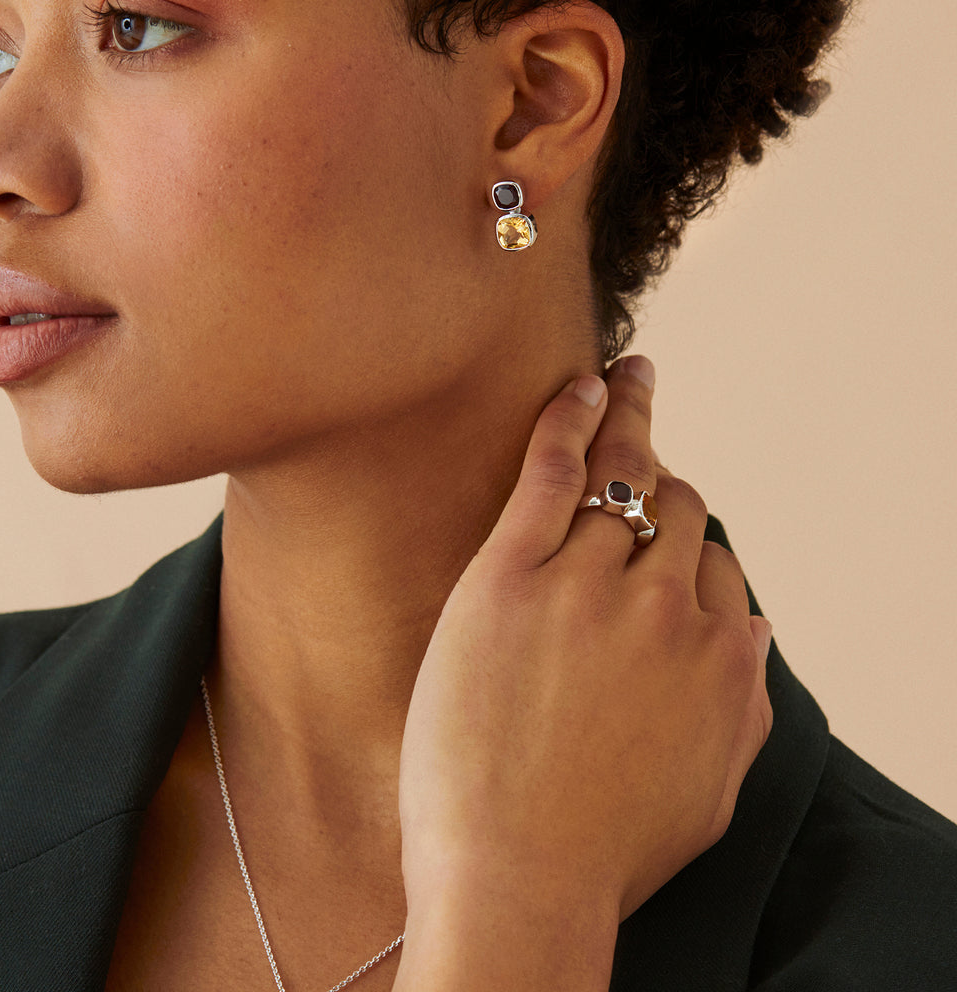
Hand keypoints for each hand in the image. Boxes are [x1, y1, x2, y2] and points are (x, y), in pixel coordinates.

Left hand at [393, 358, 772, 991]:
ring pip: (624, 481)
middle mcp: (665, 606)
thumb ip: (743, 702)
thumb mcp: (709, 788)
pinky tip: (583, 383)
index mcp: (717, 653)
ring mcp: (588, 585)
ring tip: (627, 379)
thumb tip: (751, 626)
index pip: (713, 559)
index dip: (686, 540)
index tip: (660, 527)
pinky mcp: (511, 577)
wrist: (515, 882)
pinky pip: (554, 471)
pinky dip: (574, 417)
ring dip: (630, 422)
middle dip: (664, 474)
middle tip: (646, 430)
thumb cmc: (604, 850)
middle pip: (677, 508)